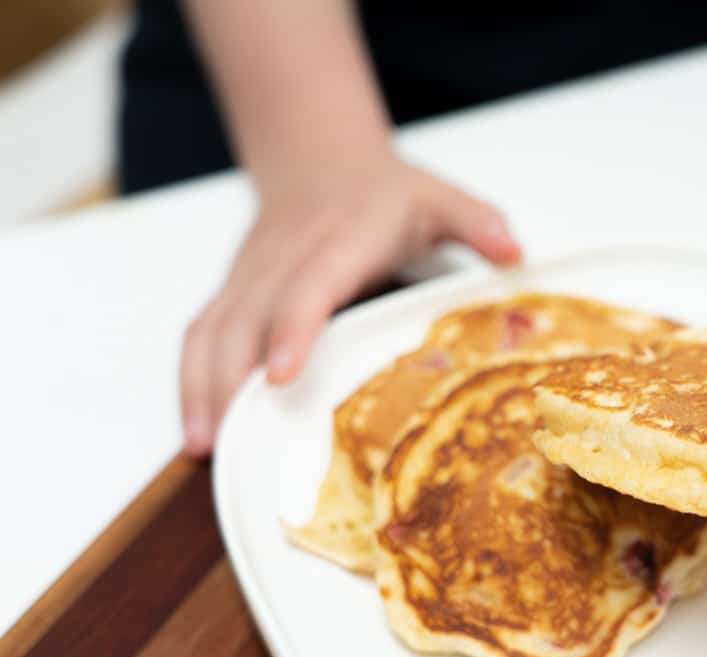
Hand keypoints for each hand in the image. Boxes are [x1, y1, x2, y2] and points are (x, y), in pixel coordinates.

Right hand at [181, 155, 521, 455]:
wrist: (318, 158)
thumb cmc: (384, 191)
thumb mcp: (437, 198)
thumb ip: (476, 222)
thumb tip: (515, 252)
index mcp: (338, 241)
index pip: (309, 286)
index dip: (291, 328)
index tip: (280, 375)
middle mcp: (285, 260)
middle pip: (247, 319)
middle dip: (231, 379)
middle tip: (231, 444)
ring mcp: (252, 276)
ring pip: (214, 330)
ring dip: (201, 387)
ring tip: (202, 448)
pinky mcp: (235, 290)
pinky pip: (202, 333)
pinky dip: (191, 378)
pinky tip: (196, 427)